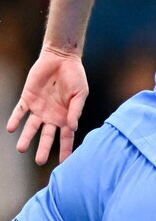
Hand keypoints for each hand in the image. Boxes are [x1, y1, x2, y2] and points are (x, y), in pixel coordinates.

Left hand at [6, 47, 88, 163]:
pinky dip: (15, 120)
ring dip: (26, 138)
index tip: (64, 162)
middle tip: (39, 161)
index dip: (65, 149)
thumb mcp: (80, 94)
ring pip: (31, 127)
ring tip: (21, 148)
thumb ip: (76, 110)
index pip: (65, 136)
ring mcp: (39, 108)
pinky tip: (11, 128)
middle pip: (46, 136)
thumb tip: (72, 127)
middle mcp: (51, 116)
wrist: (61, 58)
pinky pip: (19, 112)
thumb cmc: (75, 76)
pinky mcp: (27, 99)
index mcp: (66, 116)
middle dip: (42, 148)